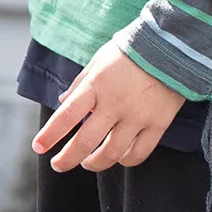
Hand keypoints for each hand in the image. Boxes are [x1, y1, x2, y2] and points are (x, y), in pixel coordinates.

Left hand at [32, 40, 184, 171]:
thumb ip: (80, 84)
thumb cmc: (130, 52)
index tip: (39, 147)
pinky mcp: (158, 124)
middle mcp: (114, 105)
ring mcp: (137, 117)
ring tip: (88, 163)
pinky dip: (126, 160)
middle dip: (68, 158)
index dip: (50, 135)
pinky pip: (139, 153)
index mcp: (95, 86)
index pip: (66, 116)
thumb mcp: (98, 61)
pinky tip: (118, 158)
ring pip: (112, 153)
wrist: (172, 47)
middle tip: (58, 165)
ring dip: (95, 163)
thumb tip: (63, 102)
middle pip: (86, 142)